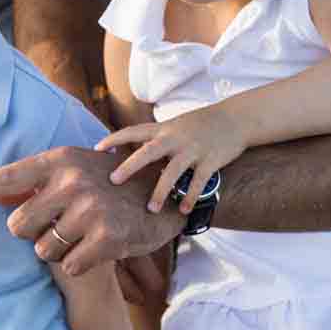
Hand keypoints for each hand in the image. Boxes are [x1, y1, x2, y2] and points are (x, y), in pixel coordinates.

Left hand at [0, 145, 184, 274]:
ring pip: (43, 250)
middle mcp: (71, 180)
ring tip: (83, 234)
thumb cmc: (108, 184)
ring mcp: (90, 208)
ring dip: (58, 250)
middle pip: (18, 228)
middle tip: (61, 224)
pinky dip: (79, 263)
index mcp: (58, 160)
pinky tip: (98, 247)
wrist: (164, 194)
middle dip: (34, 233)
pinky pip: (68, 265)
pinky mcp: (107, 236)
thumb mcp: (73, 172)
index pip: (5, 179)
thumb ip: (34, 185)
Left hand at [97, 111, 243, 212]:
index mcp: (164, 129)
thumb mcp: (174, 126)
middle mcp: (175, 138)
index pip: (134, 131)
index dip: (114, 139)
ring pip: (173, 171)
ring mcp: (193, 150)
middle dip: (130, 165)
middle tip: (113, 181)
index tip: (96, 149)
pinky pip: (198, 182)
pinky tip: (183, 210)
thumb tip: (130, 156)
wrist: (234, 119)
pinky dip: (190, 197)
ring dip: (161, 191)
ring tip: (151, 209)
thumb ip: (155, 139)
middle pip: (149, 151)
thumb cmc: (199, 125)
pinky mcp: (211, 161)